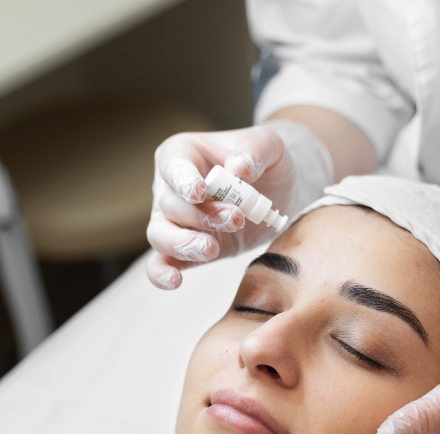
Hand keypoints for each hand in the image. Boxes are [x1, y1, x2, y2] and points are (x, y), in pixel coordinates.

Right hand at [145, 121, 331, 288]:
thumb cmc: (266, 161)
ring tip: (211, 249)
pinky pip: (161, 263)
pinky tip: (175, 282)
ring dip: (184, 244)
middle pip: (170, 204)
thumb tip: (238, 169)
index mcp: (183, 154)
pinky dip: (162, 274)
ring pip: (160, 235)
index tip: (199, 192)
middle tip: (236, 219)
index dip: (183, 180)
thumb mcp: (269, 144)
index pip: (173, 166)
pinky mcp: (185, 248)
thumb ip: (254, 150)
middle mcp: (170, 187)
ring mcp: (174, 220)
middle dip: (201, 216)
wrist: (279, 191)